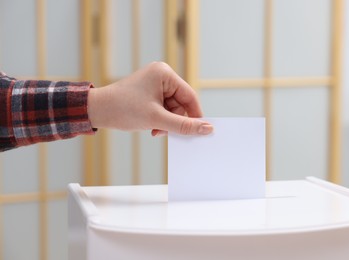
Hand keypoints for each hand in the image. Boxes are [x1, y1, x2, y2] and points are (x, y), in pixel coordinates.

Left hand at [87, 62, 212, 135]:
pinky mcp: (149, 93)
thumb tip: (207, 128)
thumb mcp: (156, 119)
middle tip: (165, 131)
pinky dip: (160, 120)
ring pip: (172, 108)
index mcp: (164, 74)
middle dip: (174, 120)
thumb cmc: (123, 109)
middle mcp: (161, 75)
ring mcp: (154, 84)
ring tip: (155, 130)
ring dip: (166, 122)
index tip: (200, 131)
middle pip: (181, 103)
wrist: (96, 111)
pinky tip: (152, 127)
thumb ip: (183, 125)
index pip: (189, 96)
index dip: (195, 115)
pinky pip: (163, 108)